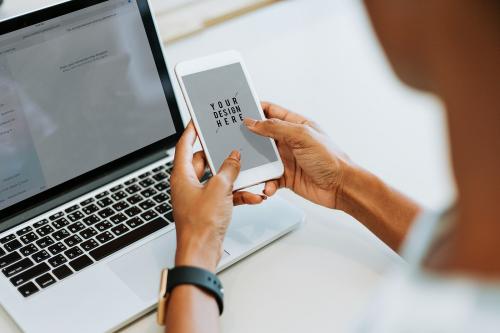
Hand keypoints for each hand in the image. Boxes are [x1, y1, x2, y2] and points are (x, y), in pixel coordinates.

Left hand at [170, 123, 263, 271]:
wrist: (201, 252)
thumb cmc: (200, 224)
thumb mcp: (219, 189)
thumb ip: (229, 169)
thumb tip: (234, 157)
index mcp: (182, 175)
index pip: (184, 145)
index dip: (192, 130)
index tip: (198, 119)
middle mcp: (188, 184)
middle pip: (204, 161)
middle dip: (221, 156)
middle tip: (232, 145)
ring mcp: (198, 197)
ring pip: (217, 179)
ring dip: (234, 179)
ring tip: (248, 174)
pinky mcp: (209, 208)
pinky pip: (224, 195)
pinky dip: (237, 195)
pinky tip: (253, 196)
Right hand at [244, 102, 351, 208]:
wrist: (341, 187)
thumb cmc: (329, 158)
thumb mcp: (302, 136)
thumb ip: (276, 128)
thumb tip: (253, 122)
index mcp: (295, 124)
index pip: (271, 112)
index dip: (255, 109)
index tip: (238, 109)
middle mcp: (289, 141)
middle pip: (262, 136)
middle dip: (249, 138)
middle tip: (233, 138)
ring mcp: (287, 159)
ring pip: (262, 159)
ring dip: (256, 164)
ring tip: (248, 166)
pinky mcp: (286, 177)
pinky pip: (269, 178)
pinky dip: (266, 183)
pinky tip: (268, 186)